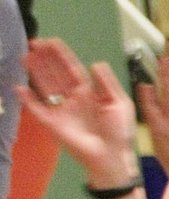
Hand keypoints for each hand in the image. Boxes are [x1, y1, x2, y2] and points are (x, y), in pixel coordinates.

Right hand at [19, 37, 138, 183]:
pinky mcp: (53, 124)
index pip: (71, 68)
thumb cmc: (119, 132)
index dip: (61, 55)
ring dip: (35, 72)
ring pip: (44, 86)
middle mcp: (72, 99)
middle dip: (45, 58)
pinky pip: (37, 109)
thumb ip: (107, 83)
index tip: (51, 42)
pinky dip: (27, 100)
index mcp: (89, 93)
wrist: (112, 156)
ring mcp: (61, 110)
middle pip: (55, 73)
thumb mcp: (119, 103)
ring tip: (26, 56)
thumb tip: (95, 63)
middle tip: (34, 43)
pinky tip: (19, 88)